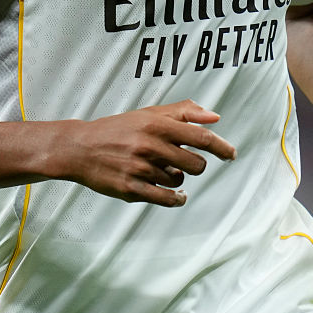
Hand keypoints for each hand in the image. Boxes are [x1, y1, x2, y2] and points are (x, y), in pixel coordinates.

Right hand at [56, 99, 235, 207]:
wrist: (80, 148)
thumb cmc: (118, 129)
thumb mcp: (149, 114)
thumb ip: (183, 112)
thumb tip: (215, 118)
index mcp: (156, 124)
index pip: (200, 137)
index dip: (221, 147)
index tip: (231, 154)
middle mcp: (149, 146)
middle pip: (196, 164)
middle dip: (196, 165)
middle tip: (185, 162)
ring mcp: (140, 169)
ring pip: (178, 181)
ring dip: (175, 178)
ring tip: (158, 170)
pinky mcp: (131, 189)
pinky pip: (166, 199)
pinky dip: (176, 199)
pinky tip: (176, 195)